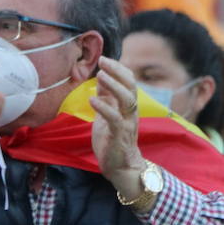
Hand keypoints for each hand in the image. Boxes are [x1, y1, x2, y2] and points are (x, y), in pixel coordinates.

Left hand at [90, 57, 147, 195]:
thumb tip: (101, 78)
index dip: (118, 69)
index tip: (104, 58)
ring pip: (127, 99)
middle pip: (131, 86)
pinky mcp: (120, 135)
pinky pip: (114, 118)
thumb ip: (106, 98)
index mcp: (127, 106)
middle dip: (118, 71)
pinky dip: (103, 107)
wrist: (120, 166)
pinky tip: (92, 99)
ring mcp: (127, 123)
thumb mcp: (107, 114)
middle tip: (103, 60)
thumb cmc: (112, 139)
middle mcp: (130, 112)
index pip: (128, 82)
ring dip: (114, 86)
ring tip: (100, 75)